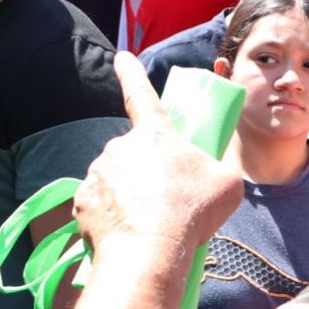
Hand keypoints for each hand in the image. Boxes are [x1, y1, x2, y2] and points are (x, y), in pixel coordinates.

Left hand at [73, 53, 242, 261]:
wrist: (149, 252)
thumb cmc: (191, 212)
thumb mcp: (226, 183)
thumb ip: (216, 167)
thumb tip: (209, 172)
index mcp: (155, 134)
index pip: (141, 93)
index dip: (132, 73)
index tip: (122, 56)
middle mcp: (120, 146)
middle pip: (135, 153)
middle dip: (147, 171)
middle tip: (166, 200)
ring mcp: (98, 173)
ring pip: (115, 179)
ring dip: (129, 195)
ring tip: (149, 222)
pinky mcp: (82, 201)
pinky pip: (99, 204)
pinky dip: (111, 216)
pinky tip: (128, 232)